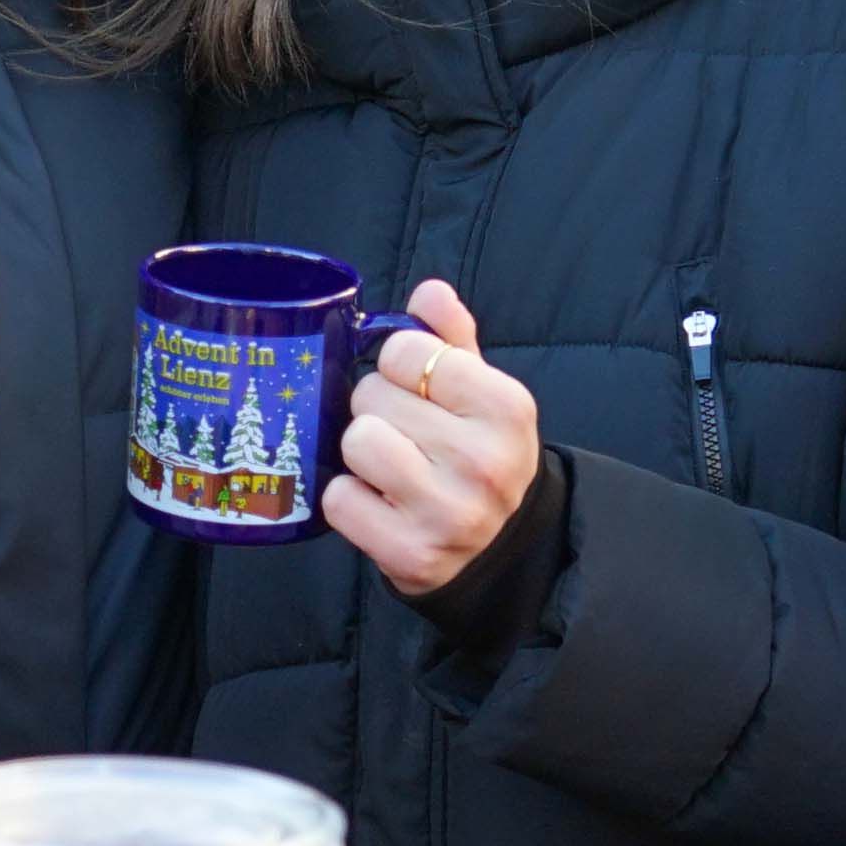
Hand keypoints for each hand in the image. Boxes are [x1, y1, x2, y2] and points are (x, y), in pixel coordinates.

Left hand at [325, 281, 540, 596]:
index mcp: (506, 408)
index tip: (416, 389)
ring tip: (389, 467)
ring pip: (356, 442)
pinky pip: (339, 499)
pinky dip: (349, 500)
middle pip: (372, 396)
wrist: (498, 549)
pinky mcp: (411, 554)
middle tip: (403, 435)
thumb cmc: (478, 457)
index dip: (398, 365)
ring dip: (360, 452)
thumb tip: (429, 291)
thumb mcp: (482, 394)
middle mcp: (484, 461)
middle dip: (376, 409)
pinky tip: (379, 504)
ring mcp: (448, 512)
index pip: (407, 351)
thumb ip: (452, 339)